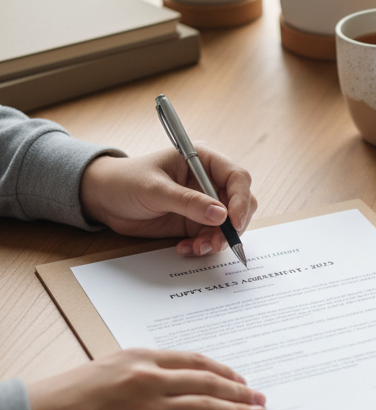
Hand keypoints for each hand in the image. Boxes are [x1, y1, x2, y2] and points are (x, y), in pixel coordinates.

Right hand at [27, 349, 265, 409]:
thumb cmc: (65, 397)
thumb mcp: (108, 368)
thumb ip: (143, 370)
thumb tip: (178, 379)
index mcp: (141, 358)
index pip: (196, 362)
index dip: (225, 372)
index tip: (241, 379)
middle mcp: (150, 381)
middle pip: (209, 385)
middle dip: (240, 393)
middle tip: (260, 399)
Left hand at [80, 146, 256, 257]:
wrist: (102, 199)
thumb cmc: (124, 182)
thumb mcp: (155, 190)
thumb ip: (188, 202)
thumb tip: (221, 215)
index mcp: (203, 160)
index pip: (237, 177)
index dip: (240, 200)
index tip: (233, 222)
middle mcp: (208, 181)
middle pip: (240, 203)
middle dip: (233, 226)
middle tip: (218, 242)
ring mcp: (204, 203)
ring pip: (229, 225)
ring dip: (217, 240)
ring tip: (197, 248)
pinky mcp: (196, 222)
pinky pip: (212, 238)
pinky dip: (204, 247)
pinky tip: (185, 248)